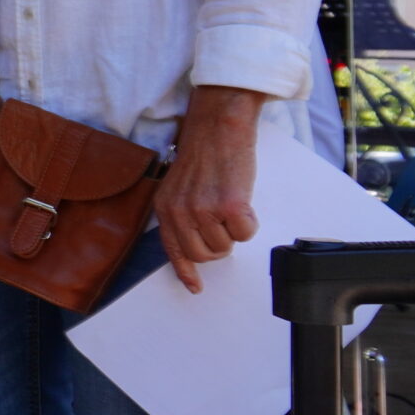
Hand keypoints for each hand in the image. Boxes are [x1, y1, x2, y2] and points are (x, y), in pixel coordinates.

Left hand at [156, 85, 264, 294]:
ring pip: (225, 246)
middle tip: (224, 226)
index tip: (194, 287)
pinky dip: (250, 223)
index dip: (185, 271)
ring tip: (231, 205)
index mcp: (165, 207)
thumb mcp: (179, 186)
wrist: (218, 127)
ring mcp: (204, 210)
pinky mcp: (230, 207)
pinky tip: (243, 202)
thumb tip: (195, 242)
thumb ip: (181, 212)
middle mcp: (180, 212)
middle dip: (218, 246)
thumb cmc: (204, 153)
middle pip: (203, 254)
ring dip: (233, 231)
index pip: (172, 249)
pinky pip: (246, 234)